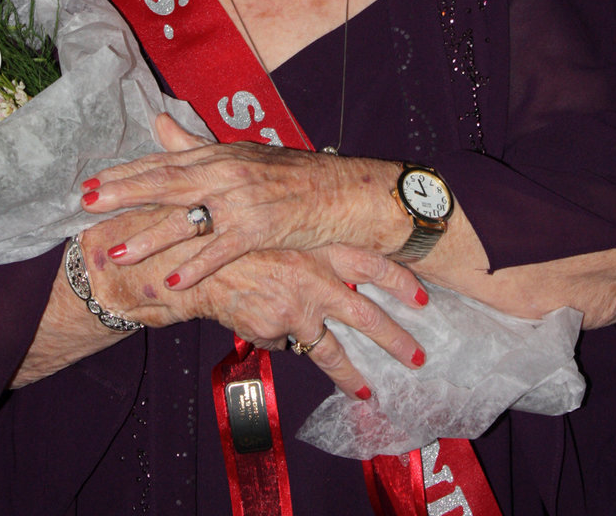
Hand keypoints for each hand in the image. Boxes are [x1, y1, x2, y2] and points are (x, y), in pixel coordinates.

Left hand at [82, 113, 415, 296]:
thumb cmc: (294, 177)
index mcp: (220, 155)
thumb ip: (196, 145)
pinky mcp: (262, 228)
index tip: (92, 183)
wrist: (345, 192)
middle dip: (125, 194)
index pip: (164, 162)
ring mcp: (243, 200)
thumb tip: (157, 122)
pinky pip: (222, 250)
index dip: (127, 173)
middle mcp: (227, 172)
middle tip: (87, 204)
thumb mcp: (242, 156)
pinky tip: (171, 281)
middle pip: (166, 182)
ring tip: (116, 250)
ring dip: (150, 236)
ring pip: (188, 218)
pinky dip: (196, 266)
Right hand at [159, 242, 427, 398]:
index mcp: (320, 246)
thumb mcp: (276, 225)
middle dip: (395, 340)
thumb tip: (331, 256)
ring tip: (368, 390)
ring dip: (352, 373)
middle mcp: (315, 279)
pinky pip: (283, 342)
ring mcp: (295, 310)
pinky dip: (280, 339)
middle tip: (418, 358)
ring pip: (331, 351)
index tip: (424, 300)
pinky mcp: (273, 331)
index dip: (400, 282)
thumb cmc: (236, 235)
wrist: (191, 259)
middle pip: (367, 317)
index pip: (374, 265)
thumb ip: (306, 239)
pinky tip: (266, 327)